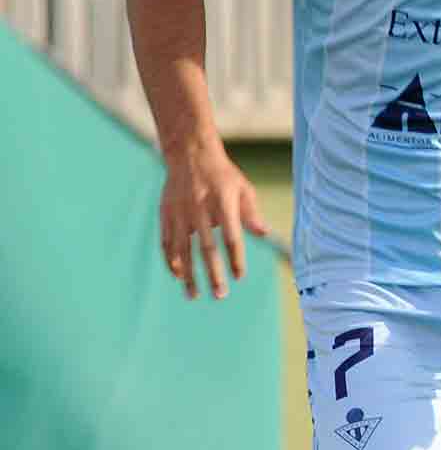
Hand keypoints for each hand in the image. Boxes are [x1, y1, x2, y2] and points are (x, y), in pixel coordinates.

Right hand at [158, 137, 268, 299]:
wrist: (189, 154)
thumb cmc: (223, 176)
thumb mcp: (243, 188)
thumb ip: (251, 213)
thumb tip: (265, 234)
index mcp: (223, 204)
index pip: (231, 237)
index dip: (236, 259)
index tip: (239, 277)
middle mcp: (199, 209)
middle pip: (206, 248)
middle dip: (213, 274)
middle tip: (220, 295)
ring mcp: (179, 212)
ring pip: (183, 250)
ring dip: (189, 274)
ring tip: (194, 295)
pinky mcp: (165, 213)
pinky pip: (167, 242)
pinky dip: (172, 261)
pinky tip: (178, 276)